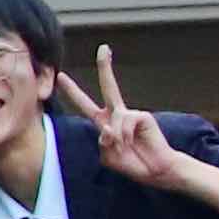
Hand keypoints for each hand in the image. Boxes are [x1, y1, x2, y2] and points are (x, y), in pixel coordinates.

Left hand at [58, 46, 190, 189]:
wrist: (157, 170)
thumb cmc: (133, 163)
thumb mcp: (109, 157)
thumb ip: (102, 144)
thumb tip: (106, 129)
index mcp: (105, 123)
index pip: (86, 104)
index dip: (74, 91)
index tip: (62, 76)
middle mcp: (117, 115)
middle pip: (109, 86)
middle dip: (105, 67)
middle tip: (103, 48)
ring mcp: (130, 114)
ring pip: (113, 120)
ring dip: (117, 139)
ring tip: (125, 148)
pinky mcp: (143, 116)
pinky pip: (125, 123)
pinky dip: (125, 136)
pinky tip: (133, 142)